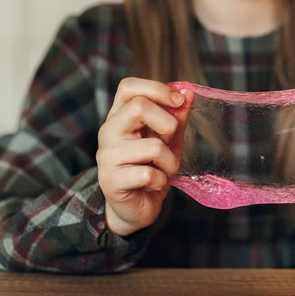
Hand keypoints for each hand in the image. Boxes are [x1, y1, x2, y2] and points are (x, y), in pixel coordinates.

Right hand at [96, 78, 192, 235]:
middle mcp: (108, 132)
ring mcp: (106, 156)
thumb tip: (188, 92)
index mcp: (119, 117)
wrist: (135, 208)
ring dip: (169, 162)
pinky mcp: (111, 181)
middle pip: (139, 106)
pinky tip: (153, 184)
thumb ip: (176, 117)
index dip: (157, 88)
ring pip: (153, 145)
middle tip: (169, 142)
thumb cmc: (151, 169)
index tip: (179, 101)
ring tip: (163, 170)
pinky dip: (160, 180)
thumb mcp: (168, 140)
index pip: (129, 87)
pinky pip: (149, 173)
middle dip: (168, 125)